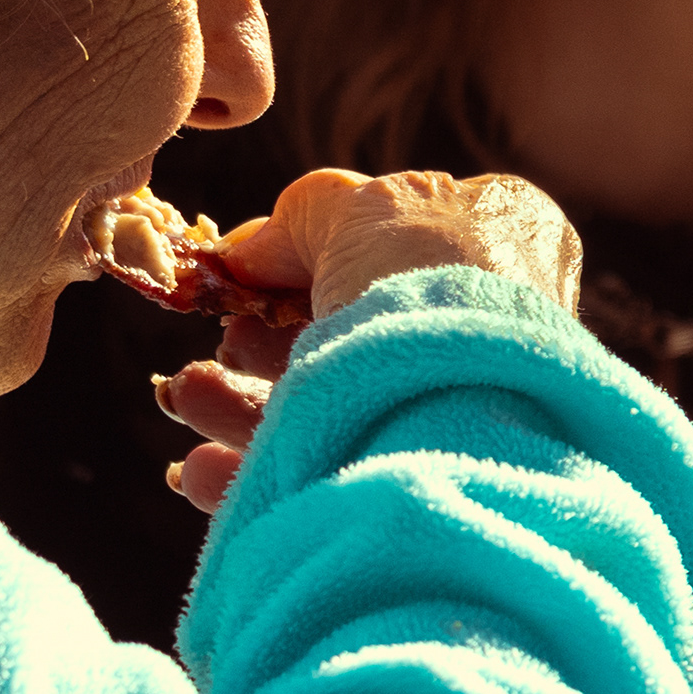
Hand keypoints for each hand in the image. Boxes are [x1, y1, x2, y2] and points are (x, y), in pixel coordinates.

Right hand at [156, 170, 585, 514]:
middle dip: (263, 343)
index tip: (249, 277)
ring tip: (188, 398)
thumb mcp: (364, 208)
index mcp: (504, 241)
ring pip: (331, 410)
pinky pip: (326, 477)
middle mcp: (490, 326)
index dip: (313, 258)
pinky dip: (253, 471)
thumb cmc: (432, 283)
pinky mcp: (420, 485)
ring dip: (239, 405)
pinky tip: (201, 468)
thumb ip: (307, 214)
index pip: (395, 243)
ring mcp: (461, 410)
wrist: (469, 415)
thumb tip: (255, 248)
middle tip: (226, 346)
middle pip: (350, 334)